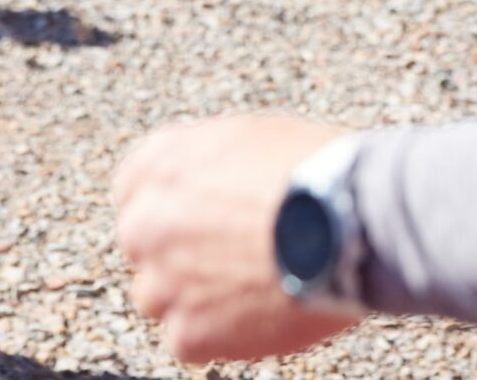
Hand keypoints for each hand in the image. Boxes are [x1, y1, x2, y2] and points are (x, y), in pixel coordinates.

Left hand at [113, 114, 360, 364]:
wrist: (340, 222)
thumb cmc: (311, 171)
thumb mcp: (248, 137)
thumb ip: (211, 164)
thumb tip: (216, 182)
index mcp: (158, 165)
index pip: (135, 191)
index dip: (172, 208)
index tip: (197, 221)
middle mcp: (145, 221)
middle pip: (144, 245)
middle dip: (176, 253)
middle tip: (226, 258)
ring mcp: (162, 280)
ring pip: (158, 297)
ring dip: (191, 297)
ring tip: (246, 290)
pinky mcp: (188, 331)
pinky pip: (187, 340)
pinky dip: (217, 335)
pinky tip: (255, 317)